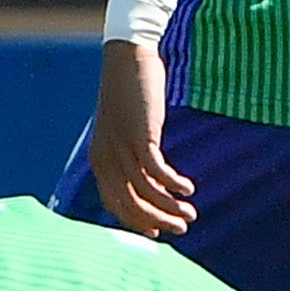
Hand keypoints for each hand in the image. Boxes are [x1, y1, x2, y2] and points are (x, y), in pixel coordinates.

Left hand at [88, 43, 198, 237]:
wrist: (127, 58)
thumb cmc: (129, 92)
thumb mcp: (125, 127)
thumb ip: (130, 151)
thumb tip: (150, 174)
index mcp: (98, 159)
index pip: (114, 203)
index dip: (136, 221)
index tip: (156, 232)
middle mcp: (105, 158)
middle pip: (129, 203)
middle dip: (157, 221)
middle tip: (182, 228)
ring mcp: (121, 148)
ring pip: (144, 192)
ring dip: (169, 207)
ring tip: (190, 214)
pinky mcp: (139, 136)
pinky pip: (156, 171)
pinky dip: (173, 184)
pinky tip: (188, 188)